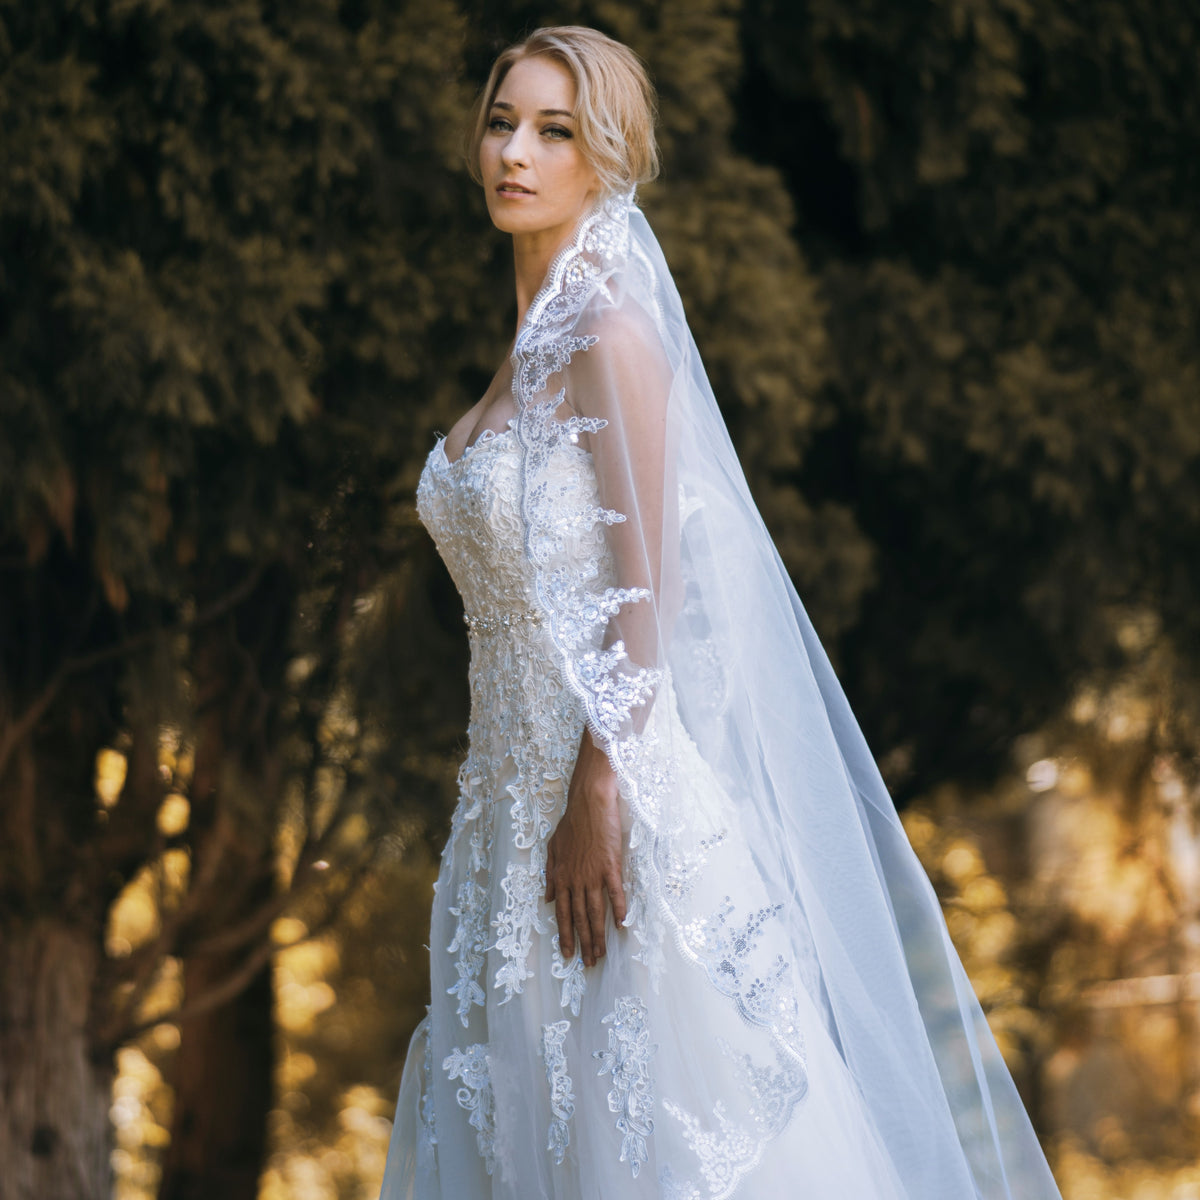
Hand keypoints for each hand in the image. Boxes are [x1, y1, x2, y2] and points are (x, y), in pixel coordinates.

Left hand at [544, 730, 627, 966]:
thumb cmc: (572, 823)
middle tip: (588, 964)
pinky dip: (619, 910)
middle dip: (583, 943)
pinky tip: (622, 925)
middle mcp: (575, 880)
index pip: (561, 913)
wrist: (588, 802)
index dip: (564, 935)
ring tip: (602, 953)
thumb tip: (546, 897)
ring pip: (595, 911)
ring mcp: (593, 874)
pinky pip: (615, 893)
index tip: (567, 954)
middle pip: (579, 918)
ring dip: (598, 935)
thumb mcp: (552, 848)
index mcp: (561, 877)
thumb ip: (549, 874)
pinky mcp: (610, 866)